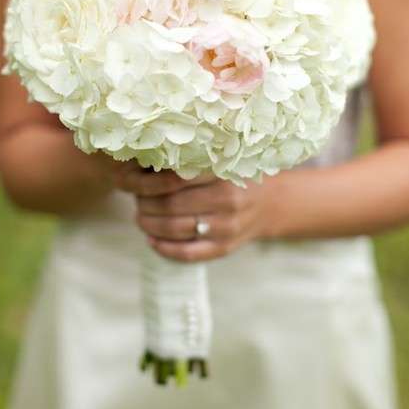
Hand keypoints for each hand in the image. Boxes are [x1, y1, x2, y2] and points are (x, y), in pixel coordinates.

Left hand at [127, 168, 274, 261]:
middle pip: (170, 205)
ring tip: (140, 217)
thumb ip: (192, 158)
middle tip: (136, 199)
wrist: (271, 203)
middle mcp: (227, 201)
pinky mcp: (225, 248)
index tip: (137, 178)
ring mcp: (226, 227)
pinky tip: (152, 239)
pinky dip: (164, 248)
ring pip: (175, 229)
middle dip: (145, 203)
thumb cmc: (236, 175)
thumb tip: (146, 156)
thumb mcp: (221, 159)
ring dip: (149, 224)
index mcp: (223, 173)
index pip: (174, 178)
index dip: (149, 181)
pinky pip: (188, 253)